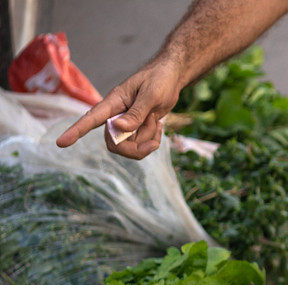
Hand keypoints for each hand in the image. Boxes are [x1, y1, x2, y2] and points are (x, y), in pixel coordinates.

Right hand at [56, 59, 182, 159]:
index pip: (91, 118)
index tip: (61, 143)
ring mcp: (125, 123)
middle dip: (134, 148)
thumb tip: (118, 128)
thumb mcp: (151, 94)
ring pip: (129, 146)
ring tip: (157, 121)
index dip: (76, 131)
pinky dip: (152, 140)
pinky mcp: (135, 128)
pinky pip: (139, 145)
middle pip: (114, 143)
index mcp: (114, 102)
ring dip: (147, 139)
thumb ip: (136, 113)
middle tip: (155, 138)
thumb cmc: (159, 79)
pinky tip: (158, 125)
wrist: (171, 76)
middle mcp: (116, 115)